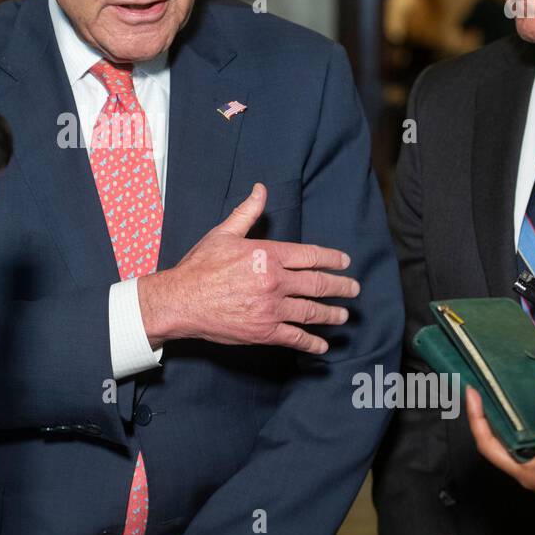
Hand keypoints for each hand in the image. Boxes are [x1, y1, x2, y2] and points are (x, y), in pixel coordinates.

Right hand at [137, 183, 356, 353]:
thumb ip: (247, 212)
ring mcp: (271, 309)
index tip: (344, 262)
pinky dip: (312, 342)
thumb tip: (261, 189)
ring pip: (311, 312)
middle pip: (318, 284)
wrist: (181, 301)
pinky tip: (322, 344)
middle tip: (354, 290)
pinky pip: (295, 338)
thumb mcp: (224, 234)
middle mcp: (274, 282)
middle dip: (340, 287)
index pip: (310, 255)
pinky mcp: (264, 332)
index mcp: (267, 255)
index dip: (331, 258)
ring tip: (343, 315)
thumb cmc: (200, 266)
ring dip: (332, 314)